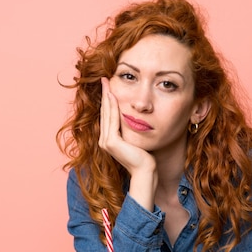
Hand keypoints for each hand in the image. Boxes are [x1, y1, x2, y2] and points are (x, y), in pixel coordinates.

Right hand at [99, 77, 156, 209]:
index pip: (107, 115)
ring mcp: (106, 142)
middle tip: (104, 79)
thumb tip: (135, 118)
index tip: (108, 85)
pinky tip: (113, 95)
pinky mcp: (111, 142)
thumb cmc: (145, 157)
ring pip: (107, 114)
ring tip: (107, 82)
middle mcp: (104, 140)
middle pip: (104, 112)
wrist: (146, 172)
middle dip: (105, 94)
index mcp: (109, 140)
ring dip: (107, 97)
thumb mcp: (136, 139)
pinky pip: (112, 120)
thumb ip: (131, 130)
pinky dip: (112, 106)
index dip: (107, 100)